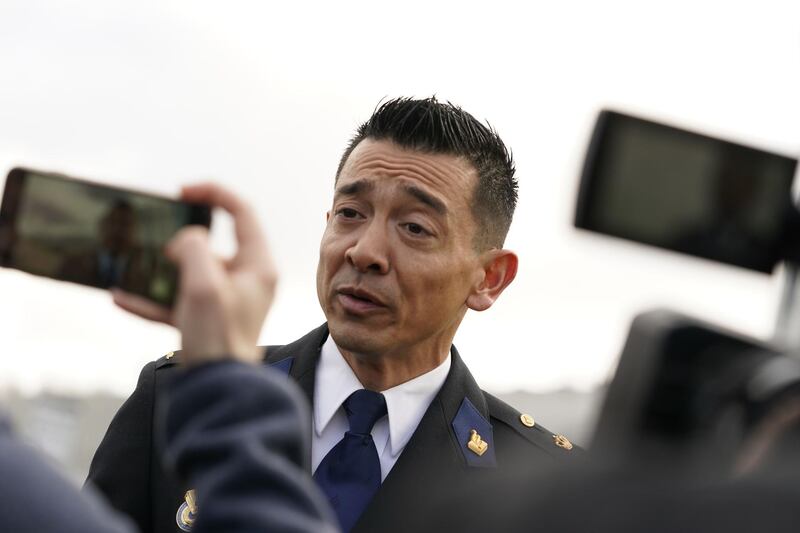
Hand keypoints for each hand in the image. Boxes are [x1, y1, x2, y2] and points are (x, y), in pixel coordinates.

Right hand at [113, 183, 276, 365]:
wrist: (217, 389)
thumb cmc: (219, 338)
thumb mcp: (204, 284)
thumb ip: (194, 248)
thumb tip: (186, 239)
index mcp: (257, 266)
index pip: (243, 213)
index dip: (214, 193)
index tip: (183, 190)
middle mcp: (247, 280)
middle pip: (214, 243)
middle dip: (181, 238)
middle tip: (158, 236)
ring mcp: (227, 300)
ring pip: (192, 272)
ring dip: (161, 270)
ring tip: (133, 267)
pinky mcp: (209, 320)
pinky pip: (178, 300)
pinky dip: (153, 298)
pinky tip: (123, 299)